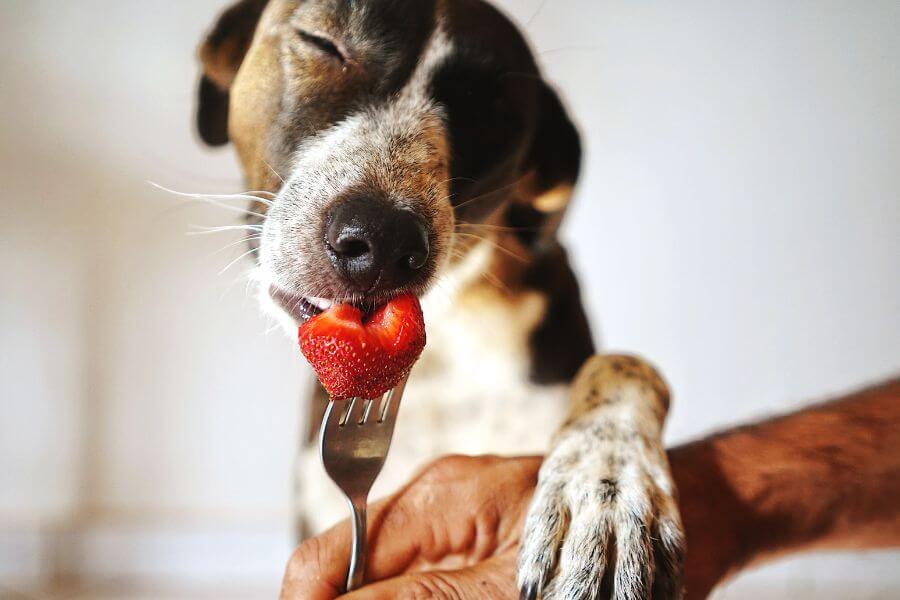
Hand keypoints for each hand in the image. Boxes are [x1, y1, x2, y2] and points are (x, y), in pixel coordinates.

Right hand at [282, 452, 729, 598]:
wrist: (678, 523)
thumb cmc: (612, 544)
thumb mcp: (511, 588)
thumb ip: (417, 599)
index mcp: (433, 500)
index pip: (323, 562)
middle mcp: (432, 507)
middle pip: (348, 581)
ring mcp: (452, 526)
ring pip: (385, 587)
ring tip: (469, 595)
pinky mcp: (474, 547)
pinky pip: (421, 583)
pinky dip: (422, 596)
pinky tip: (462, 596)